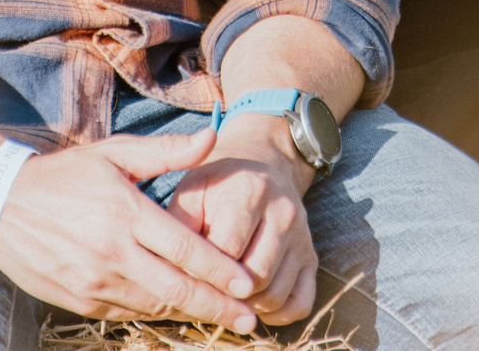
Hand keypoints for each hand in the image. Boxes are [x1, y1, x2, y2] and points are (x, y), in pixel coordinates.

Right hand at [0, 129, 266, 328]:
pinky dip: (155, 312)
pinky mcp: (78, 300)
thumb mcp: (115, 152)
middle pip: (176, 289)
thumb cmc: (65, 174)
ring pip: (153, 306)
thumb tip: (212, 136)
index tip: (248, 285)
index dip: (219, 271)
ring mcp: (93, 282)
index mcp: (125, 213)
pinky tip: (177, 311)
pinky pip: (126, 311)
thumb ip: (166, 151)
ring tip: (222, 316)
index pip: (184, 249)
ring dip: (189, 313)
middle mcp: (111, 252)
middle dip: (216, 307)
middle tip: (250, 319)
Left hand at [170, 115, 320, 325]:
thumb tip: (167, 268)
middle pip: (254, 277)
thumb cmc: (218, 183)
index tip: (186, 272)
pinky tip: (252, 302)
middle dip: (225, 290)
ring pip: (275, 295)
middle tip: (205, 287)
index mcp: (250, 190)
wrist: (263, 164)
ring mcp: (303, 237)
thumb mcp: (192, 189)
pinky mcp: (311, 257)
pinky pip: (300, 303)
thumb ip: (177, 225)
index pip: (228, 249)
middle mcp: (284, 212)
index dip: (202, 269)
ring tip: (224, 293)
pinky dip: (275, 314)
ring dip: (246, 305)